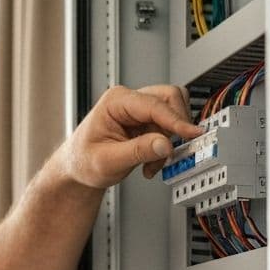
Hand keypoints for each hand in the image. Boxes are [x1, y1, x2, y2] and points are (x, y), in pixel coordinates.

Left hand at [54, 84, 203, 189]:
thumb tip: (164, 144)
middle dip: (174, 128)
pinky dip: (164, 149)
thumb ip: (138, 152)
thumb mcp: (108, 161)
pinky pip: (168, 130)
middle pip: (170, 99)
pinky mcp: (147, 123)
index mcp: (115, 101)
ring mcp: (139, 111)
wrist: (78, 169)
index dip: (176, 120)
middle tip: (169, 152)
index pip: (154, 104)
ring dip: (169, 141)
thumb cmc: (82, 161)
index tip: (192, 133)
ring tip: (152, 163)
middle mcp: (129, 100)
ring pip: (173, 114)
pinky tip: (150, 163)